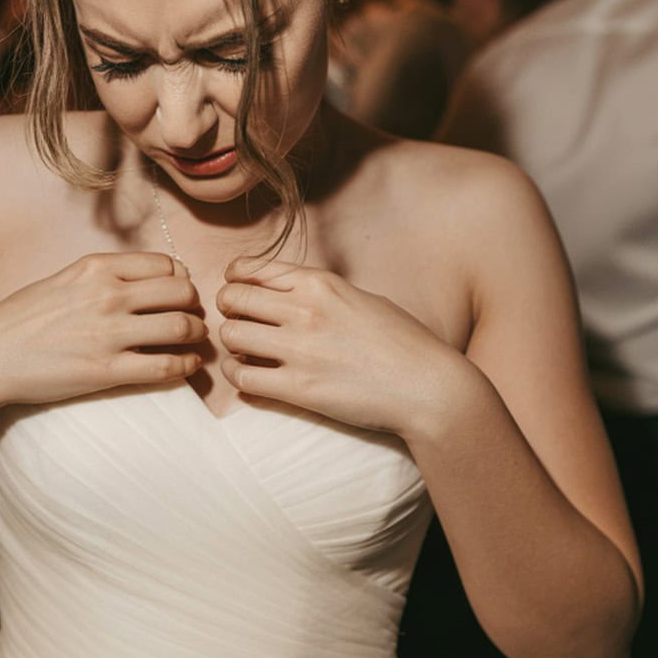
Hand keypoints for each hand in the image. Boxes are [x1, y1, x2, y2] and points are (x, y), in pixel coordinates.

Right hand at [0, 252, 205, 410]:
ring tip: (193, 340)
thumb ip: (106, 276)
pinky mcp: (107, 371)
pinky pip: (166, 366)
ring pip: (181, 327)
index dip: (180, 279)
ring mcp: (109, 333)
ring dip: (195, 334)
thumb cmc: (24, 318)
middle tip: (191, 316)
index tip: (178, 293)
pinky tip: (187, 365)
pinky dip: (185, 365)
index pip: (166, 264)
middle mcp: (107, 295)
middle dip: (193, 304)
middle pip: (182, 291)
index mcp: (97, 267)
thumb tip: (149, 280)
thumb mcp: (65, 279)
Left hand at [216, 258, 457, 438]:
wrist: (428, 387)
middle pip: (235, 299)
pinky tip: (249, 375)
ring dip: (233, 344)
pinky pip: (242, 377)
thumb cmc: (403, 343)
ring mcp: (300, 350)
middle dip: (229, 309)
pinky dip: (237, 375)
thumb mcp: (363, 298)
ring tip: (246, 351)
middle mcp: (305, 310)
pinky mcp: (298, 388)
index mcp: (321, 283)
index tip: (236, 288)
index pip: (253, 269)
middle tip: (238, 321)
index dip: (235, 279)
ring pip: (231, 336)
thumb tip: (287, 292)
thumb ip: (322, 292)